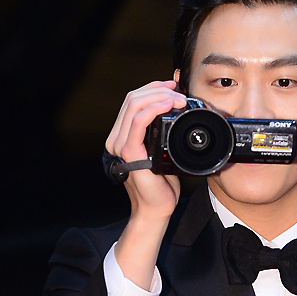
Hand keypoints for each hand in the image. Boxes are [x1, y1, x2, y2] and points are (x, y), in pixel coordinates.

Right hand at [106, 79, 186, 220]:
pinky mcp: (129, 152)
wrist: (157, 209)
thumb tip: (175, 112)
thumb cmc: (162, 185)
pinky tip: (168, 104)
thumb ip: (162, 134)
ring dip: (158, 95)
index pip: (133, 101)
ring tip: (178, 98)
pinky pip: (138, 121)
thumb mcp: (164, 153)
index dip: (153, 88)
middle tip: (179, 90)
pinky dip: (154, 108)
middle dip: (158, 88)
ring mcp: (121, 144)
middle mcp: (117, 138)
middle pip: (133, 98)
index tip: (174, 86)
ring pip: (134, 104)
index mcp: (123, 136)